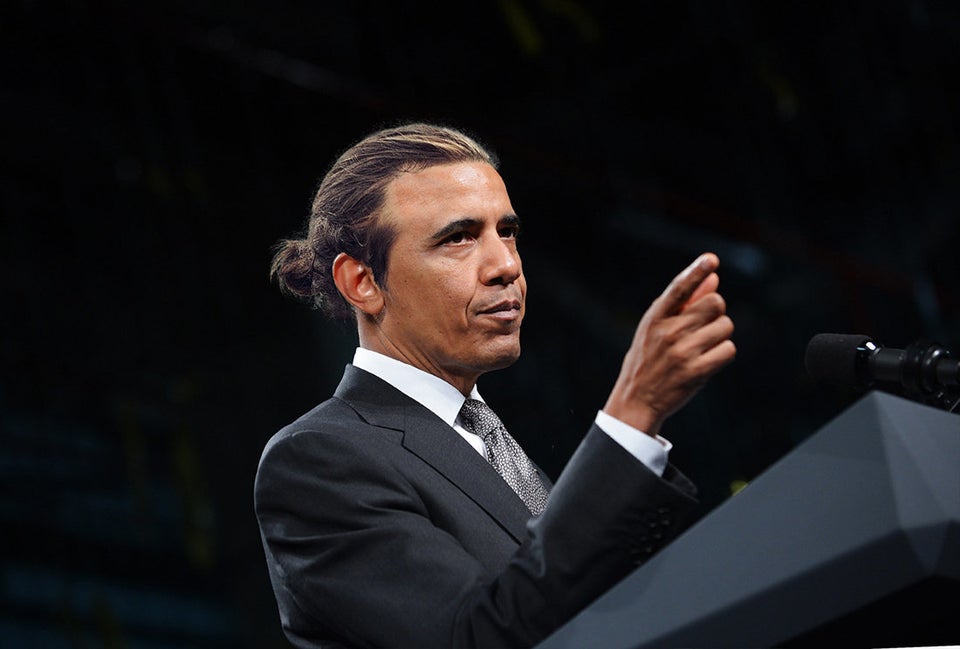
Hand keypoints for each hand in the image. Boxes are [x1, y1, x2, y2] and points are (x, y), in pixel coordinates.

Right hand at [603, 252, 735, 436]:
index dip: (696, 271)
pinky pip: (729, 349)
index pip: (678, 288)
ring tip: (702, 346)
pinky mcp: (696, 372)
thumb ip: (685, 303)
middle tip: (703, 325)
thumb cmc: (648, 359)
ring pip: (725, 326)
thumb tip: (713, 278)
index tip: (711, 260)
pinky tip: (708, 360)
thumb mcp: (656, 328)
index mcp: (655, 317)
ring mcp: (683, 352)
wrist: (636, 400)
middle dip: (716, 311)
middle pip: (715, 303)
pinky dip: (723, 353)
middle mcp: (668, 332)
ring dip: (720, 334)